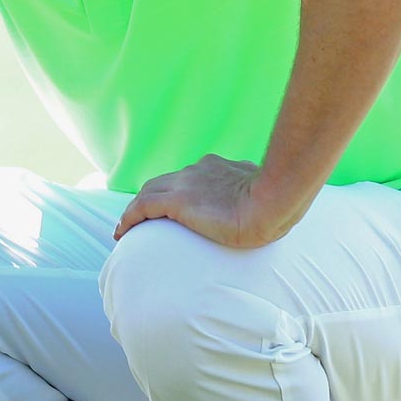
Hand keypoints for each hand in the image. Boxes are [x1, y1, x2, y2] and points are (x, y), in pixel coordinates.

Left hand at [114, 155, 306, 248]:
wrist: (277, 202)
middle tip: (139, 219)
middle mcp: (199, 170)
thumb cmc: (279, 205)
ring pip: (147, 193)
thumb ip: (255, 196)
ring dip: (134, 210)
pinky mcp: (179, 200)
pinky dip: (129, 218)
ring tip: (125, 229)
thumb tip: (265, 209)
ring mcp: (187, 183)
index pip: (187, 178)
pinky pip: (142, 208)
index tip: (168, 207)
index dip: (173, 191)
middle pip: (161, 182)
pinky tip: (121, 233)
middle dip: (148, 198)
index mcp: (219, 168)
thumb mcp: (265, 196)